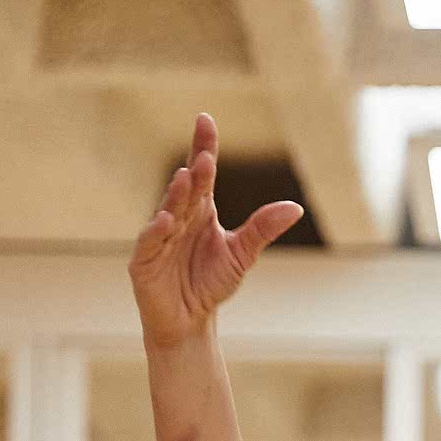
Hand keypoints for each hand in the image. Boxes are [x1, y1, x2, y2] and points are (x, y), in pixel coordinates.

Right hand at [128, 113, 304, 348]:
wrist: (189, 320)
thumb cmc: (210, 283)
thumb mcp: (241, 254)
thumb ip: (262, 229)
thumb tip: (295, 208)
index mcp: (200, 210)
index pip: (201, 173)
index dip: (203, 146)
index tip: (205, 120)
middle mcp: (178, 217)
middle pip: (188, 190)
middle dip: (197, 173)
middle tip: (208, 156)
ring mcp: (159, 237)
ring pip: (168, 211)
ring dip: (177, 195)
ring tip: (187, 178)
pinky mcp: (144, 261)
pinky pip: (150, 243)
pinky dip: (157, 232)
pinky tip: (166, 220)